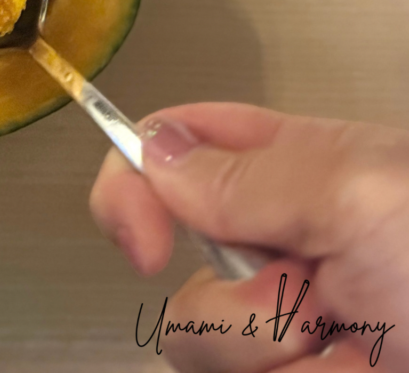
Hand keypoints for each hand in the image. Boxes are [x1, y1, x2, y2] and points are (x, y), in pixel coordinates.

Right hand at [90, 103, 408, 371]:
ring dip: (276, 356)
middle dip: (236, 303)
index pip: (168, 149)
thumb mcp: (368, 195)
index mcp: (288, 170)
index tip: (144, 240)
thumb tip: (152, 156)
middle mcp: (277, 244)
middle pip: (174, 263)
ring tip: (361, 352)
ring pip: (199, 346)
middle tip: (319, 300)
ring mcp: (286, 323)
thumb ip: (251, 172)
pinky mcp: (294, 372)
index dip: (131, 183)